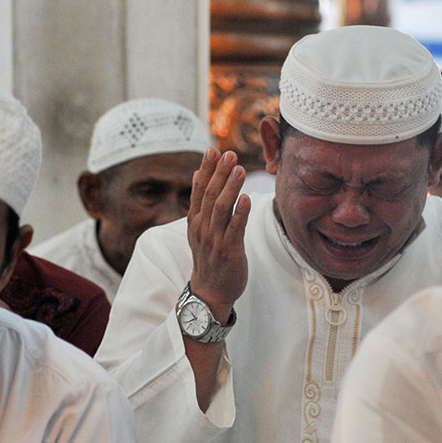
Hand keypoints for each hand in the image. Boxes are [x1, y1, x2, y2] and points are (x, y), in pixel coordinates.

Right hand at [186, 148, 250, 320]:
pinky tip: (246, 197)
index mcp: (195, 221)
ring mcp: (214, 240)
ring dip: (230, 187)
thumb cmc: (209, 257)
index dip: (206, 169)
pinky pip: (235, 229)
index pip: (199, 190)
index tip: (213, 150)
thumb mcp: (200, 229)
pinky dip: (240, 213)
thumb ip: (202, 203)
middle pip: (210, 195)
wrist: (210, 292)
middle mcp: (202, 228)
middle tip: (230, 154)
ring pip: (221, 209)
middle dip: (220, 173)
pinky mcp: (229, 251)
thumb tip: (201, 174)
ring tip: (239, 169)